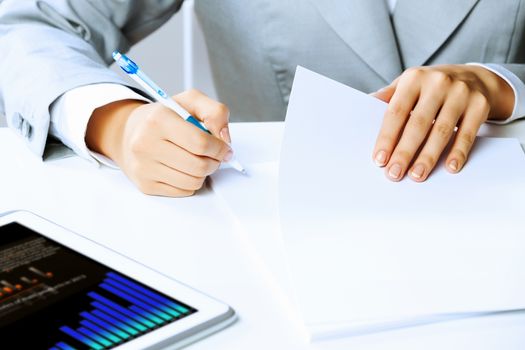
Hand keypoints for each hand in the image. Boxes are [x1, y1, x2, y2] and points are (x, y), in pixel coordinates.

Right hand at [86, 89, 232, 196]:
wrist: (130, 132)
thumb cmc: (164, 118)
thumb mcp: (190, 102)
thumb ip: (215, 112)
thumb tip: (224, 138)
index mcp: (158, 119)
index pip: (201, 143)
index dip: (220, 148)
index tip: (224, 148)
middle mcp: (146, 143)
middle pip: (199, 166)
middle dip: (214, 162)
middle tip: (213, 155)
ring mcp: (143, 167)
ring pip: (193, 182)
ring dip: (203, 173)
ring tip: (198, 160)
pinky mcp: (145, 185)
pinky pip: (183, 191)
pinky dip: (190, 182)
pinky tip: (184, 169)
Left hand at [371, 64, 513, 181]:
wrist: (474, 77)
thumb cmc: (431, 87)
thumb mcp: (408, 84)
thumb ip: (388, 97)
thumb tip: (363, 105)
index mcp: (413, 78)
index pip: (396, 112)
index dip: (387, 138)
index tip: (379, 160)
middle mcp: (438, 83)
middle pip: (418, 124)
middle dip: (404, 152)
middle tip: (394, 174)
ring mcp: (461, 93)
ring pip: (442, 131)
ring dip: (428, 156)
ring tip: (416, 175)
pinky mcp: (480, 105)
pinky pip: (467, 133)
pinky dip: (458, 152)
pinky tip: (449, 167)